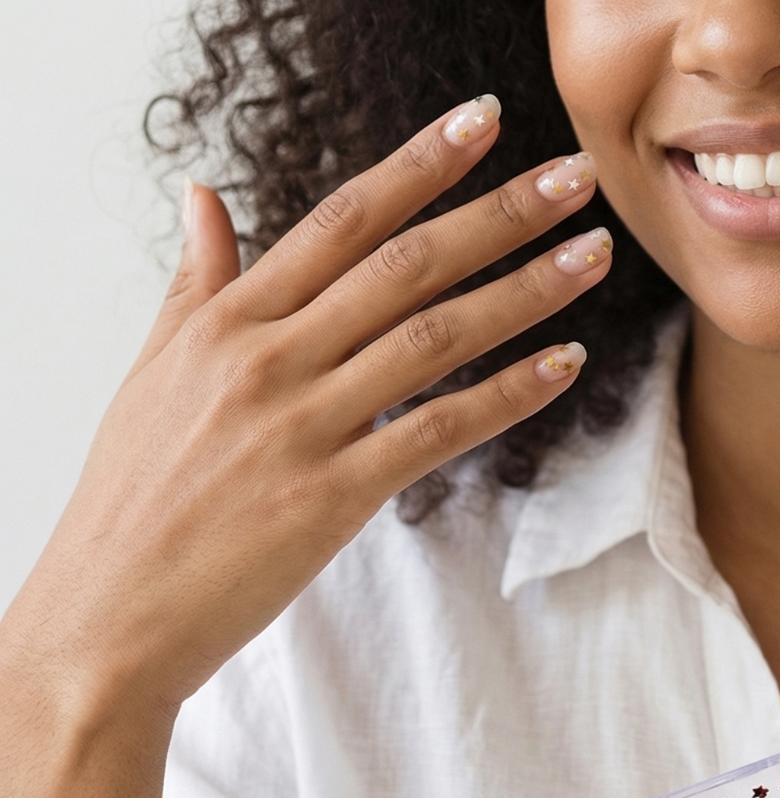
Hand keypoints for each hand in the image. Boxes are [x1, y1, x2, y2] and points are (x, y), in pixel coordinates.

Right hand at [3, 96, 609, 724]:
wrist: (110, 614)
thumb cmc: (136, 499)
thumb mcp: (155, 372)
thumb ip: (198, 285)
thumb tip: (206, 196)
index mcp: (228, 320)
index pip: (341, 218)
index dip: (419, 165)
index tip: (484, 123)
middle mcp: (267, 356)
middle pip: (404, 263)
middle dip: (499, 213)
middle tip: (575, 178)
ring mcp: (301, 424)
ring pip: (432, 336)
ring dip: (523, 291)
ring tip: (592, 256)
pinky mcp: (332, 496)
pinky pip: (437, 430)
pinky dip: (506, 395)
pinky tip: (564, 363)